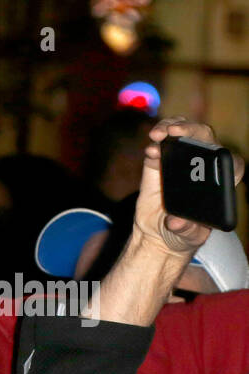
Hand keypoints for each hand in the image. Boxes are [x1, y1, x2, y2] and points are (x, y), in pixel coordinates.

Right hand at [136, 117, 244, 255]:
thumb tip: (175, 222)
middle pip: (206, 140)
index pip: (232, 165)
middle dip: (193, 132)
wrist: (157, 232)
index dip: (226, 160)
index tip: (214, 158)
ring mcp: (183, 160)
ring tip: (160, 133)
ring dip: (174, 126)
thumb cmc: (182, 234)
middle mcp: (204, 166)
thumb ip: (185, 230)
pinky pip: (162, 143)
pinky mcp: (161, 161)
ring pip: (185, 133)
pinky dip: (157, 141)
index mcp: (220, 182)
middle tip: (176, 133)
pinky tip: (151, 148)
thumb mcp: (187, 236)